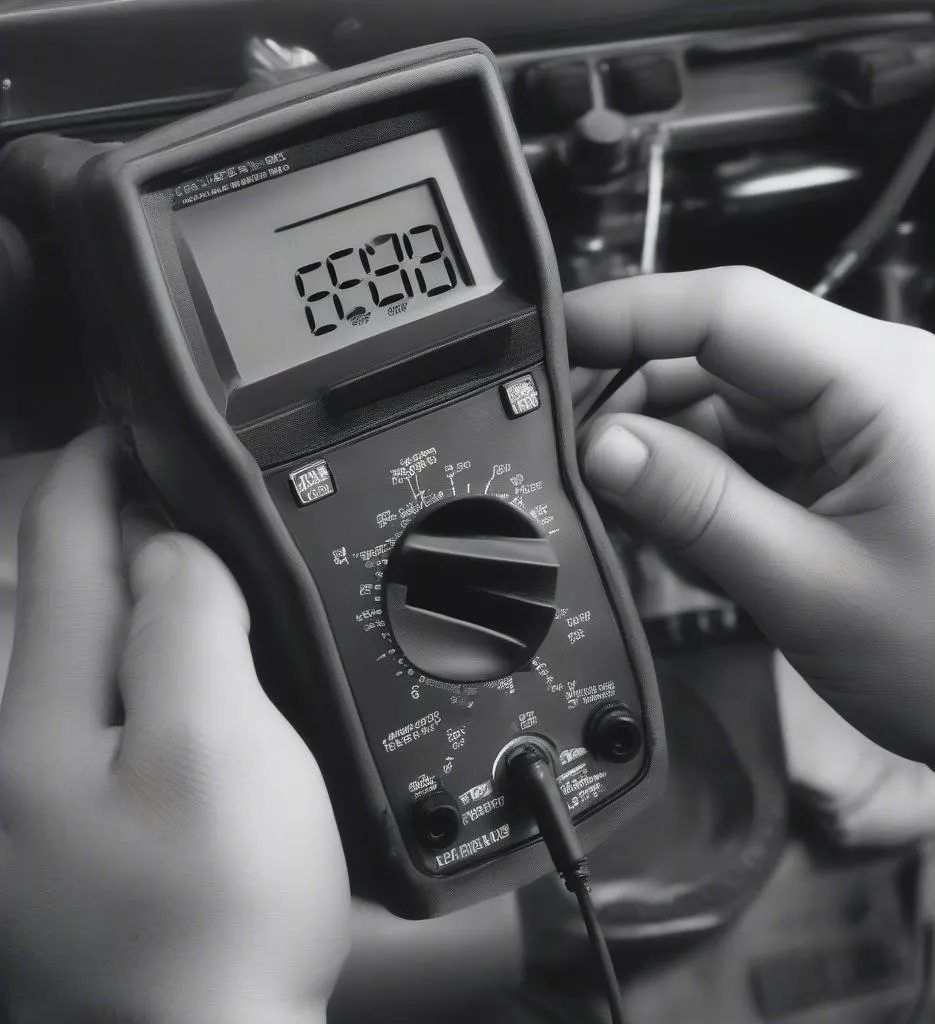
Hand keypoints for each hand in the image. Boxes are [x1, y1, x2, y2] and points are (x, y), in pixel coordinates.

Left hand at [0, 431, 348, 1023]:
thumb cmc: (216, 913)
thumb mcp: (216, 744)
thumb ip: (186, 628)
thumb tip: (171, 554)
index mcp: (38, 723)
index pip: (62, 560)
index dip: (96, 478)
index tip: (128, 425)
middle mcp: (21, 756)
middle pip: (55, 604)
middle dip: (97, 529)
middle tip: (157, 481)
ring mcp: (44, 799)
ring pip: (76, 658)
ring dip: (116, 593)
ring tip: (165, 553)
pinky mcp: (79, 831)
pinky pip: (99, 710)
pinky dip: (134, 660)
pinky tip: (174, 661)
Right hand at [568, 268, 934, 809]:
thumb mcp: (807, 583)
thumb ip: (694, 504)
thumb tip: (600, 445)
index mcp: (875, 382)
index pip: (724, 308)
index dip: (623, 316)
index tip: (547, 342)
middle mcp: (863, 384)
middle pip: (709, 359)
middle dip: (634, 412)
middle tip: (576, 474)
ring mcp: (850, 424)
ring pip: (717, 412)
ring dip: (668, 465)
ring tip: (647, 532)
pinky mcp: (837, 465)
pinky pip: (742, 456)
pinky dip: (701, 494)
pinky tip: (696, 547)